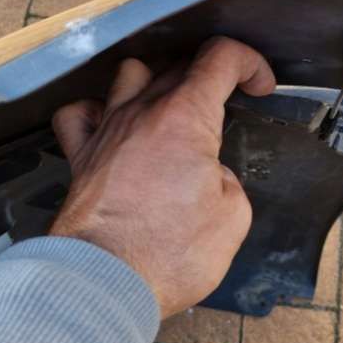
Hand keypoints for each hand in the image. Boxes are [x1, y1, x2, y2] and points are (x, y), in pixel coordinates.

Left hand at [49, 37, 275, 317]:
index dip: (250, 63)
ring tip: (174, 107)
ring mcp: (107, 130)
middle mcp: (143, 111)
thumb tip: (207, 175)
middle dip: (215, 75)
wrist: (106, 285)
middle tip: (231, 104)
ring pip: (130, 73)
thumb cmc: (171, 253)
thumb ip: (226, 179)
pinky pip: (81, 113)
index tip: (261, 88)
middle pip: (180, 64)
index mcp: (186, 116)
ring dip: (159, 81)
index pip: (221, 57)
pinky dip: (100, 110)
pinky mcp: (81, 156)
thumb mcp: (233, 215)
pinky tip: (114, 125)